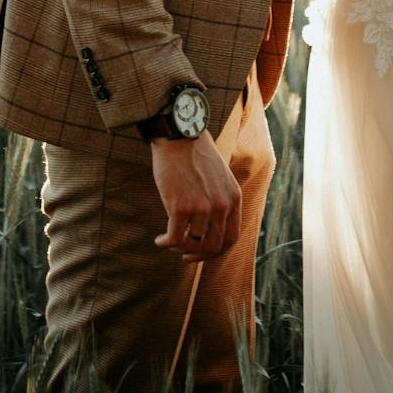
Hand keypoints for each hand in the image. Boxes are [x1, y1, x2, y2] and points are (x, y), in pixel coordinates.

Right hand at [148, 134, 240, 263]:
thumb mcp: (219, 177)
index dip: (216, 252)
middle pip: (213, 247)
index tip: (202, 252)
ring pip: (193, 245)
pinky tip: (160, 240)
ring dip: (179, 248)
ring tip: (169, 242)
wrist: (179, 136)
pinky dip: (166, 243)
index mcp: (233, 198)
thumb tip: (209, 227)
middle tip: (184, 255)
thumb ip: (221, 200)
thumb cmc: (194, 155)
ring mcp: (202, 208)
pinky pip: (175, 238)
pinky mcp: (181, 207)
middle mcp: (221, 206)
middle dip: (198, 256)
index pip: (231, 238)